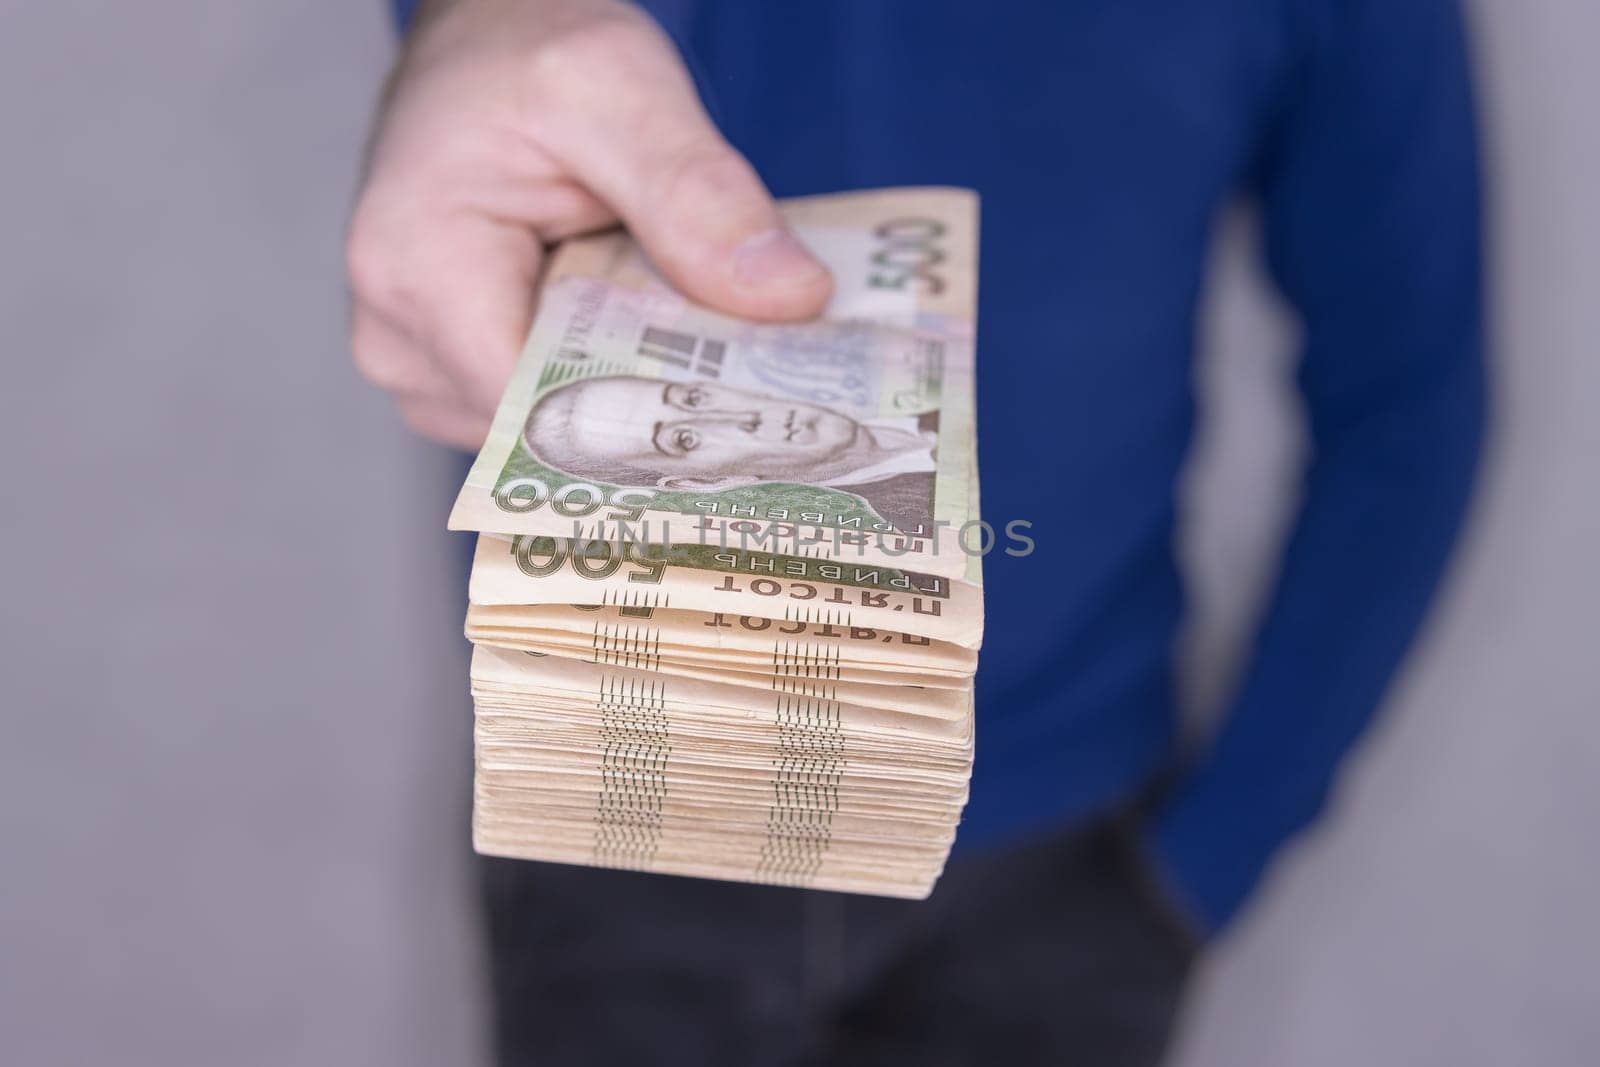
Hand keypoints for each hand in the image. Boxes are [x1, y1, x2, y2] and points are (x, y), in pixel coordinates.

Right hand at [346, 0, 832, 448]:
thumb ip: (698, 196)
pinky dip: (610, 377)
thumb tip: (791, 296)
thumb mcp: (620, 88)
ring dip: (633, 390)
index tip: (742, 414)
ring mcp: (422, 362)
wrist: (489, 41)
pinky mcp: (457, 368)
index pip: (533, 409)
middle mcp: (399, 337)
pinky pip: (546, 405)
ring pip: (552, 428)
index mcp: (414, 270)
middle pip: (545, 428)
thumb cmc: (527, 52)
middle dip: (650, 406)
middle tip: (756, 377)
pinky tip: (660, 335)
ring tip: (703, 339)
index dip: (641, 418)